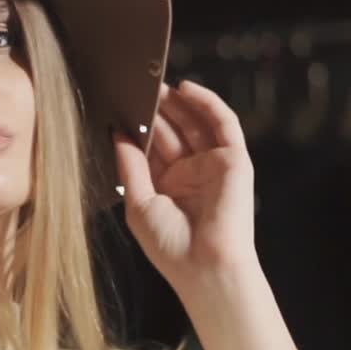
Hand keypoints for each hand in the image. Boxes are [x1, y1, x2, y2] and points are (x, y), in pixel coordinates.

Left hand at [113, 80, 257, 292]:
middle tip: (134, 86)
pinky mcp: (234, 159)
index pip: (151, 148)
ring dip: (177, 102)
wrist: (205, 265)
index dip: (137, 128)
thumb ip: (130, 166)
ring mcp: (213, 165)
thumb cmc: (170, 245)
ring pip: (195, 123)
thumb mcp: (138, 202)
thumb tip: (118, 133)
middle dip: (155, 110)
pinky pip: (222, 123)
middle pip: (172, 131)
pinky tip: (185, 88)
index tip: (116, 107)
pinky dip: (206, 103)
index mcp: (167, 186)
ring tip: (154, 84)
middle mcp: (191, 173)